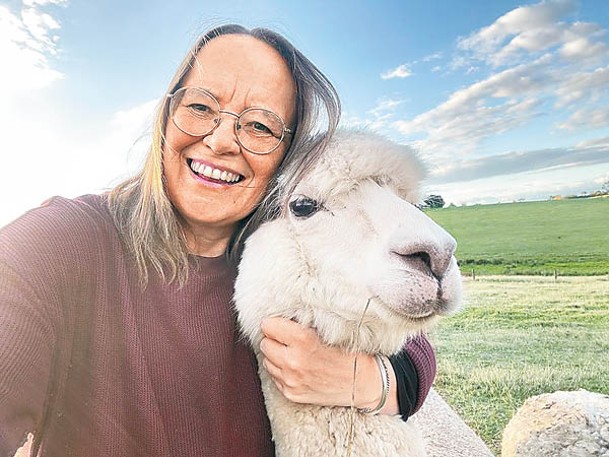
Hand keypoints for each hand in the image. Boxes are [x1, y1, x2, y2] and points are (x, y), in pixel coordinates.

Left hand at [259, 317, 398, 413]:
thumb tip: (281, 315)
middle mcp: (293, 361)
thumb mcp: (328, 329)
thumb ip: (302, 323)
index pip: (268, 325)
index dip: (276, 323)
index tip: (282, 324)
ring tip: (294, 354)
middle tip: (289, 339)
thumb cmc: (349, 353)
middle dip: (275, 340)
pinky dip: (282, 371)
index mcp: (302, 339)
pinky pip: (275, 377)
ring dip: (277, 356)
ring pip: (267, 361)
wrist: (363, 383)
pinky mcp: (291, 394)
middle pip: (265, 343)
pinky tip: (298, 368)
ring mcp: (291, 380)